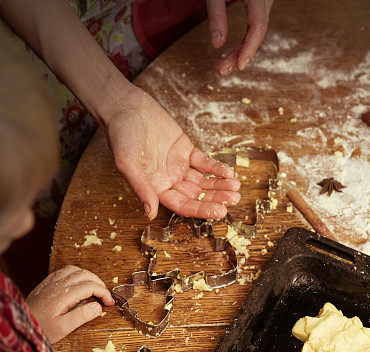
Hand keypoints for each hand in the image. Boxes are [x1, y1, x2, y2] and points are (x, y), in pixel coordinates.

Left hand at [26, 266, 113, 342]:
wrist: (21, 323)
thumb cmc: (40, 328)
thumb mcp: (63, 328)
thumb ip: (81, 316)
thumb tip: (98, 306)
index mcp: (63, 295)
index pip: (90, 286)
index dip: (104, 293)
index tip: (110, 302)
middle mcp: (58, 284)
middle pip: (85, 274)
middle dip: (99, 283)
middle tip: (105, 296)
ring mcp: (51, 282)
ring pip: (75, 269)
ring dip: (88, 276)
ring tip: (94, 289)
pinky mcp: (46, 283)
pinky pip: (64, 271)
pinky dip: (76, 274)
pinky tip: (78, 284)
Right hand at [104, 86, 240, 220]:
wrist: (124, 106)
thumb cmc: (120, 136)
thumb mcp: (127, 164)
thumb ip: (141, 188)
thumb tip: (149, 214)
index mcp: (156, 189)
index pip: (183, 205)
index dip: (201, 209)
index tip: (220, 211)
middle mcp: (169, 181)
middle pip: (197, 195)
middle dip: (216, 198)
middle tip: (234, 198)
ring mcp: (178, 166)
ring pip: (203, 181)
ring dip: (220, 184)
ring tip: (236, 186)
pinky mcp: (185, 150)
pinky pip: (204, 162)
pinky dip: (216, 167)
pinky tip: (228, 172)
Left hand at [207, 0, 274, 75]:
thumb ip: (216, 14)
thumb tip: (217, 45)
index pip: (259, 26)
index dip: (250, 47)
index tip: (239, 65)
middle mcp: (265, 0)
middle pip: (257, 33)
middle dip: (241, 54)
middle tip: (222, 70)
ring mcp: (264, 4)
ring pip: (256, 33)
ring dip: (242, 51)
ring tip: (225, 66)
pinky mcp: (259, 7)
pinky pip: (255, 27)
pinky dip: (245, 42)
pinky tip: (235, 53)